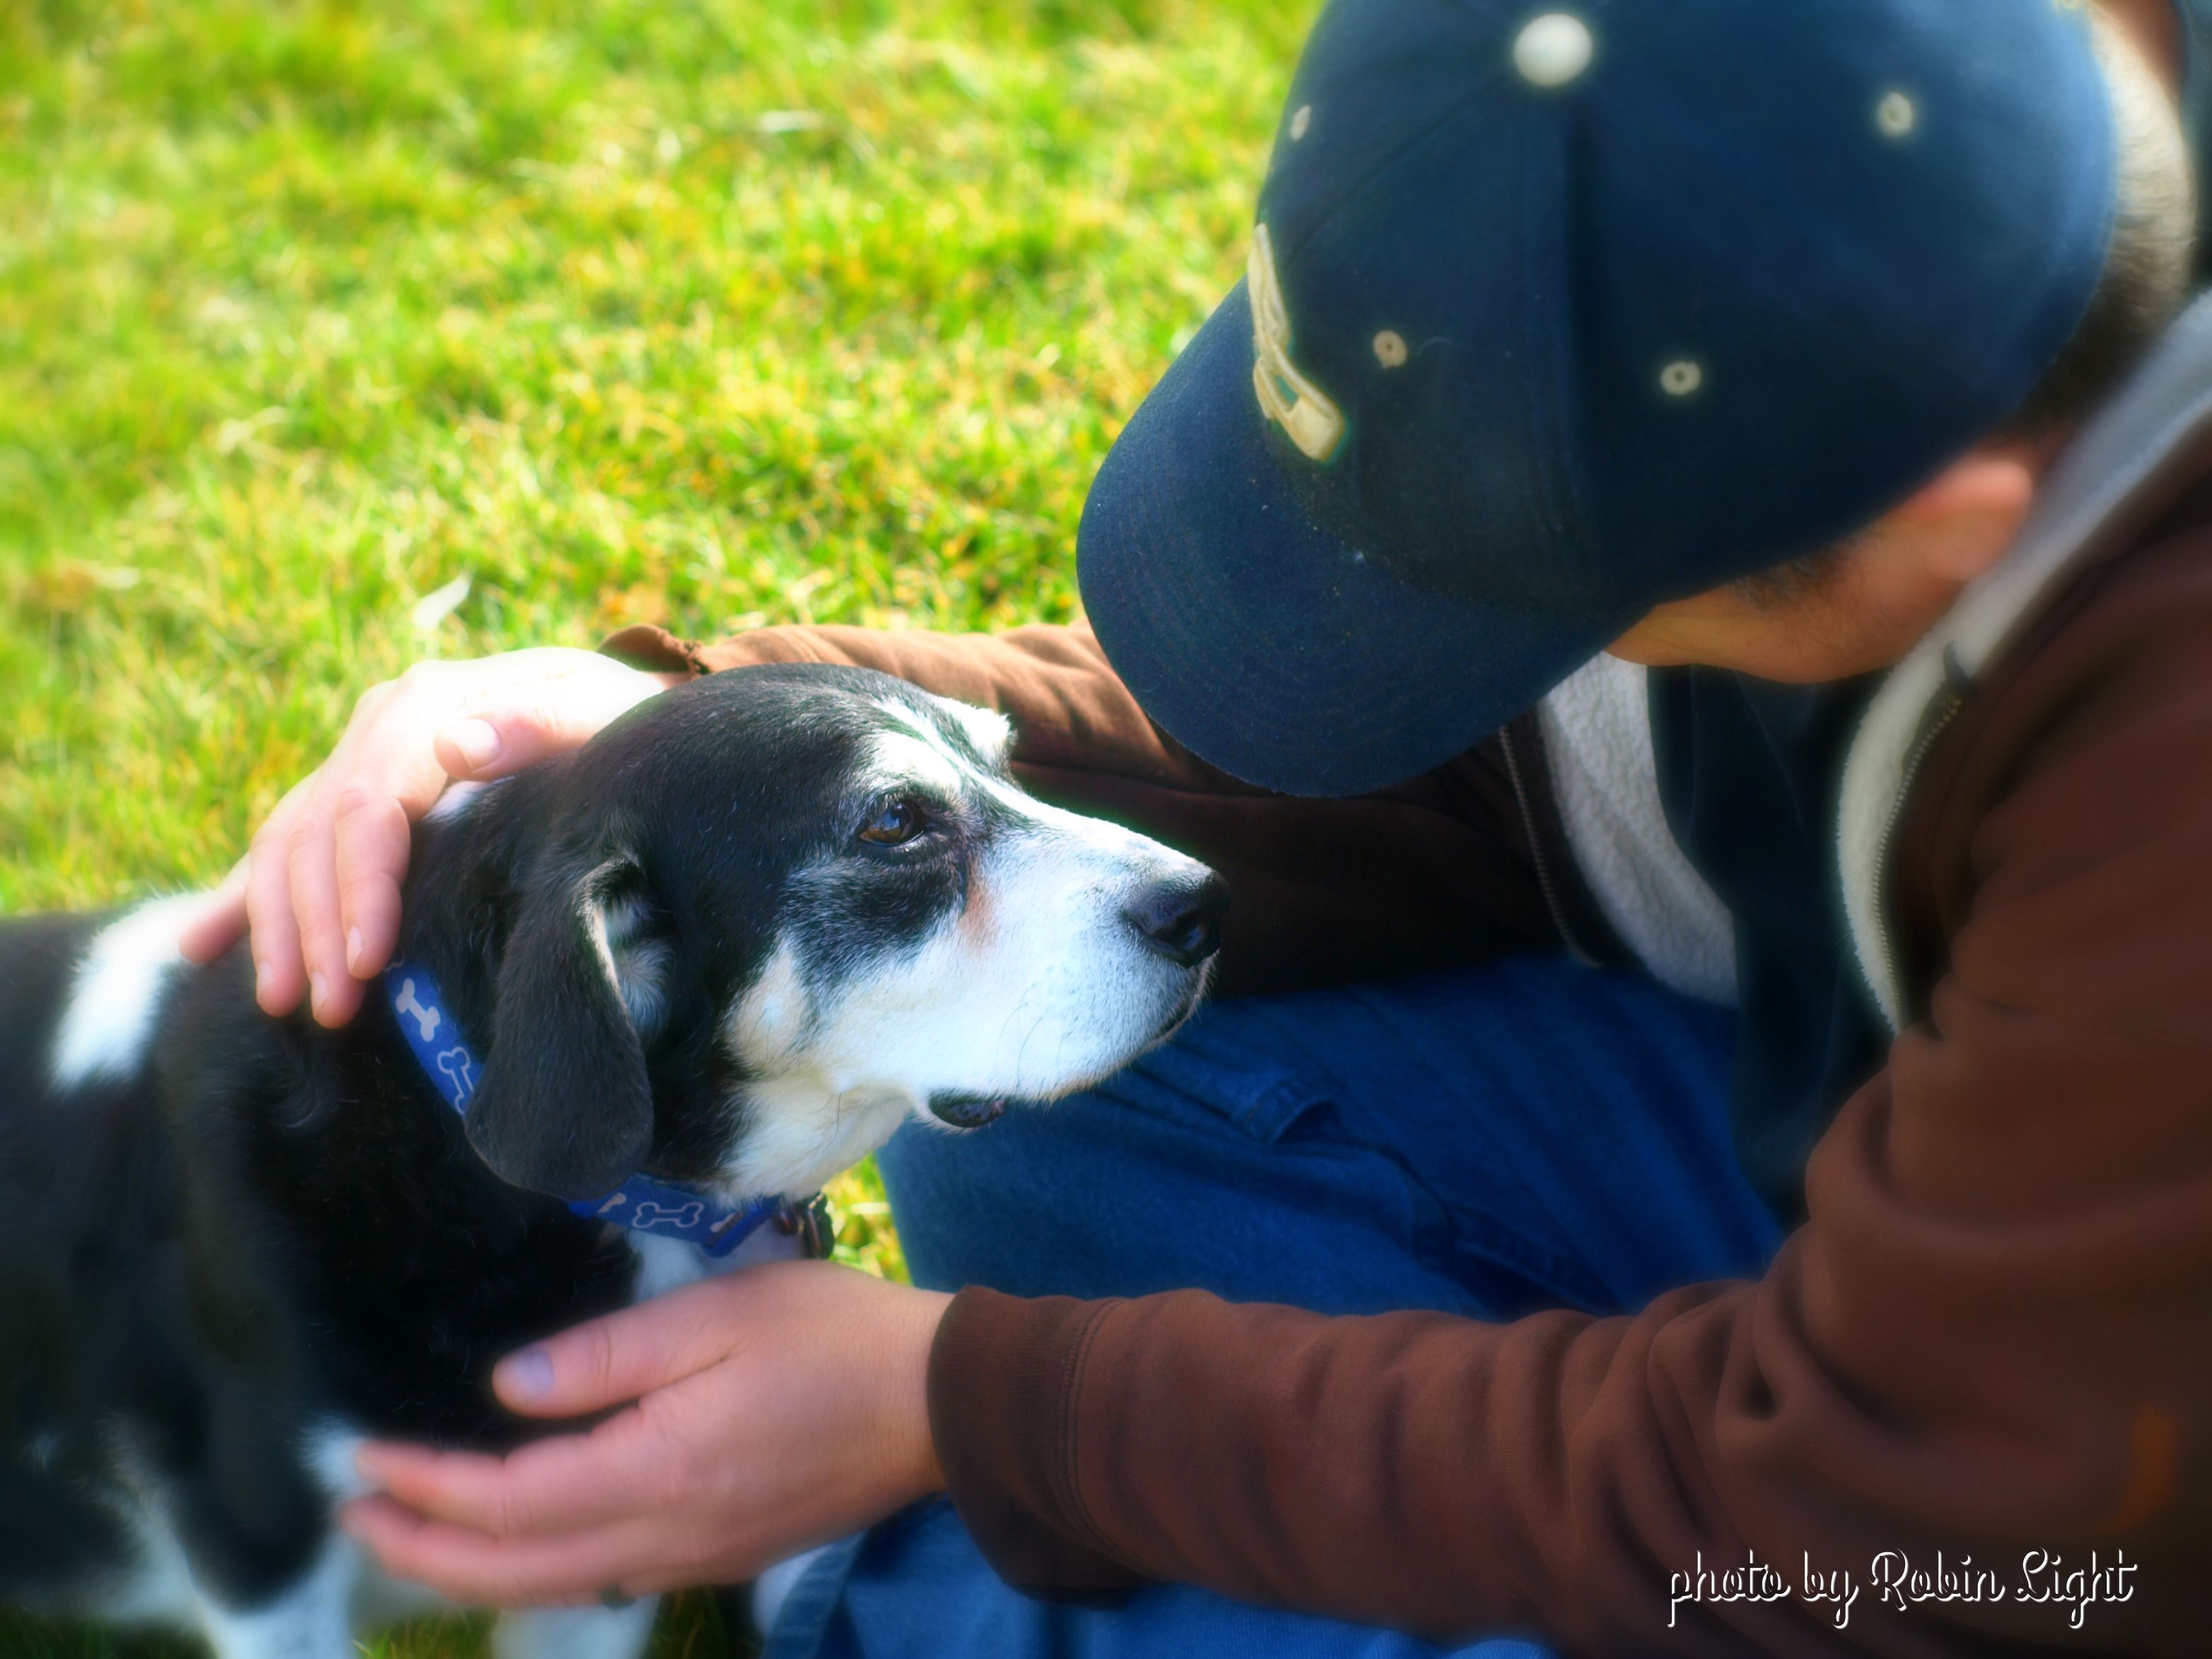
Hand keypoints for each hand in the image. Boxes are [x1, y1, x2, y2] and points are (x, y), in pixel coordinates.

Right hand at [180, 648, 680, 1027]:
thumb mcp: (601, 715)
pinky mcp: (353, 792)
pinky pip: (282, 846)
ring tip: (281, 1003)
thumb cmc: (617, 722)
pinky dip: (242, 898)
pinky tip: (199, 948)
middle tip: (332, 1010)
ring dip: (276, 927)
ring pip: (286, 844)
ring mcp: (359, 757)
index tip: (368, 961)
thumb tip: (458, 743)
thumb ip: (538, 727)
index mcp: (431, 702)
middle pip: (319, 833)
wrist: (609, 705)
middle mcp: (380, 725)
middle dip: (316, 927)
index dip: (363, 886)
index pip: (372, 804)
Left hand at [339, 1262, 952, 1605]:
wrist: (943, 1402)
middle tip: (354, 1518)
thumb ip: (610, 1355)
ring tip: (412, 1536)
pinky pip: (606, 1580)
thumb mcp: (722, 1312)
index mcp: (660, 1469)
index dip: (427, 1488)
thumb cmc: (837, 1337)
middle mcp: (668, 1535)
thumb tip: (509, 1390)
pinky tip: (521, 1543)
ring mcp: (698, 1556)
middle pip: (517, 1570)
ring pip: (558, 1588)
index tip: (364, 1460)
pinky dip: (537, 1572)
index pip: (511, 1499)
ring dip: (472, 1570)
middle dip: (424, 1551)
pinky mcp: (724, 1553)